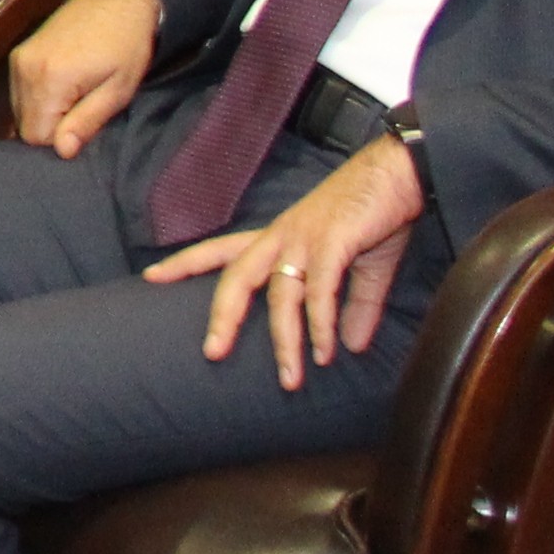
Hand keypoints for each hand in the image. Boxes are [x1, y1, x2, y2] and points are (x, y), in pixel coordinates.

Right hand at [7, 0, 159, 156]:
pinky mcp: (19, 53)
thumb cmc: (127, 45)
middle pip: (24, 125)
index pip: (35, 136)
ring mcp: (18, 59)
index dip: (61, 140)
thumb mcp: (118, 90)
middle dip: (52, 127)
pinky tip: (65, 85)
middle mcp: (24, 69)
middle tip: (85, 110)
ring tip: (78, 94)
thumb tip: (61, 151)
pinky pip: (20, 92)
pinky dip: (39, 98)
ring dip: (46, 113)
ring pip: (21, 110)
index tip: (85, 126)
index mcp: (49, 79)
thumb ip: (86, 122)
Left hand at [150, 133, 423, 390]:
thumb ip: (352, 306)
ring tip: (290, 380)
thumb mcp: (361, 265)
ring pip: (281, 296)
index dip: (187, 263)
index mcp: (279, 237)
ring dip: (286, 343)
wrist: (403, 173)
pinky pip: (319, 291)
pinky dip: (321, 325)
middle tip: (212, 353)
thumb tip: (352, 346)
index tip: (151, 277)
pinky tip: (325, 352)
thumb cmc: (376, 213)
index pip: (221, 250)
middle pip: (236, 277)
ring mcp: (306, 238)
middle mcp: (282, 236)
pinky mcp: (334, 242)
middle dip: (222, 316)